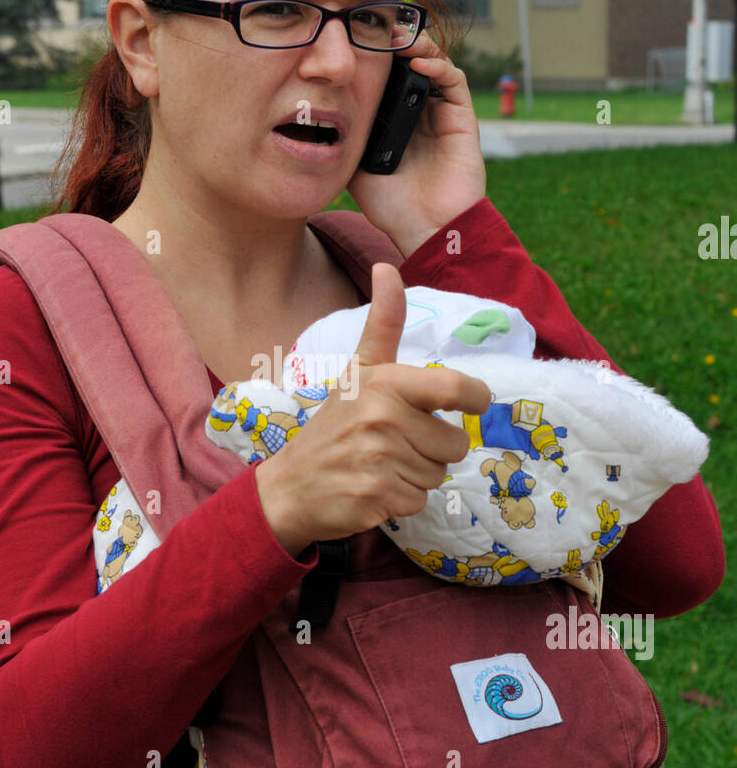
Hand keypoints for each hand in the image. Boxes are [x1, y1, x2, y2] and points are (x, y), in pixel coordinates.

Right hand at [254, 261, 491, 554]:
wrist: (291, 485)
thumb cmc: (334, 424)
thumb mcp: (359, 370)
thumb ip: (383, 323)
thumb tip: (387, 267)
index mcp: (386, 383)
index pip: (459, 389)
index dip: (476, 399)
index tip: (471, 404)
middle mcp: (384, 418)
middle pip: (455, 443)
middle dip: (433, 448)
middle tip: (394, 442)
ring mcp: (380, 460)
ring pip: (439, 474)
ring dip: (417, 474)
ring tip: (381, 464)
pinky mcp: (378, 497)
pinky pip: (421, 500)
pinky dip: (403, 499)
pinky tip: (375, 487)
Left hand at [346, 28, 487, 257]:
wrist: (425, 230)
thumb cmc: (392, 205)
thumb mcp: (354, 167)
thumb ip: (342, 139)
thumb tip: (314, 117)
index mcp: (394, 120)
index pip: (386, 74)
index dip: (375, 54)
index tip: (354, 39)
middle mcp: (419, 111)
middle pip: (410, 61)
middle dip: (395, 41)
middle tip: (375, 29)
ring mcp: (442, 113)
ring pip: (433, 63)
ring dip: (416, 45)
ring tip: (396, 39)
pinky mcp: (462, 119)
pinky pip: (454, 81)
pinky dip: (438, 65)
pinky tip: (418, 63)